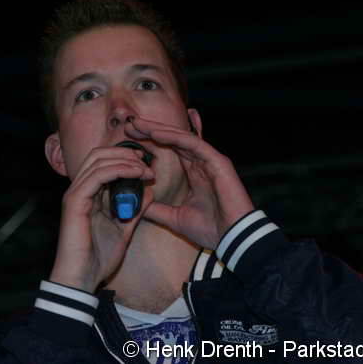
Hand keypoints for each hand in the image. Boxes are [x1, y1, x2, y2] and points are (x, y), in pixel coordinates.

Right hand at [49, 146, 154, 292]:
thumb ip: (135, 211)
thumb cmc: (98, 258)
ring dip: (125, 161)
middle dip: (124, 153)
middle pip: (98, 155)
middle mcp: (79, 190)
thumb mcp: (124, 230)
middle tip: (145, 161)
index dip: (123, 157)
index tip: (145, 164)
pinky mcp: (75, 202)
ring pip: (97, 160)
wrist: (81, 279)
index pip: (102, 162)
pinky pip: (97, 176)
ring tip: (144, 169)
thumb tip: (149, 193)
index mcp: (88, 194)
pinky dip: (117, 170)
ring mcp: (75, 194)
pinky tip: (135, 174)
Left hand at [125, 116, 253, 249]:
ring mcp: (210, 160)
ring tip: (138, 124)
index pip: (170, 150)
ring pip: (181, 137)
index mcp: (194, 173)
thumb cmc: (211, 230)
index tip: (130, 136)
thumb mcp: (175, 218)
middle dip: (151, 130)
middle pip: (173, 139)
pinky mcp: (217, 161)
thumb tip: (138, 204)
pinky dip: (174, 136)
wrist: (232, 239)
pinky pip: (193, 143)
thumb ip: (157, 209)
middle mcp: (201, 163)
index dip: (151, 141)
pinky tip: (156, 133)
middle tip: (129, 124)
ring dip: (159, 129)